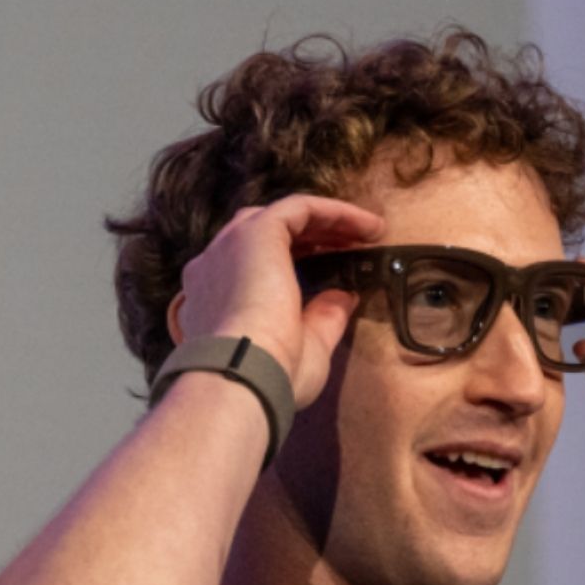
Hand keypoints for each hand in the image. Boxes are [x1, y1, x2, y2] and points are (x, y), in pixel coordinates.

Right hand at [167, 194, 385, 407]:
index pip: (254, 266)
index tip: (337, 269)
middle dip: (313, 236)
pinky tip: (367, 225)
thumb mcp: (306, 348)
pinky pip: (299, 208)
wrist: (244, 375)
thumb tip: (343, 296)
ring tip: (369, 231)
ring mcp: (230, 246)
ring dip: (327, 221)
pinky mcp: (256, 231)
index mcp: (216, 300)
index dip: (299, 261)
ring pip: (283, 217)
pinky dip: (334, 211)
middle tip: (354, 246)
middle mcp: (215, 268)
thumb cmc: (270, 376)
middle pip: (267, 234)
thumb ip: (323, 319)